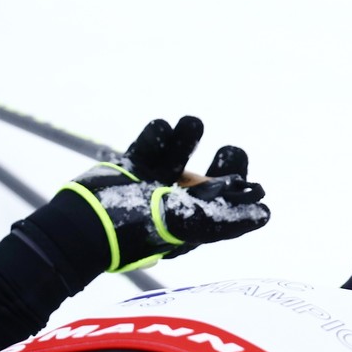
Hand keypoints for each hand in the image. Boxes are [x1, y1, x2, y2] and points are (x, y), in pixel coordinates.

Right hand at [58, 116, 268, 271]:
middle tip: (232, 149)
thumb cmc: (140, 229)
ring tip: (193, 123)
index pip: (224, 204)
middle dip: (221, 164)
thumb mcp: (190, 222)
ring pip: (177, 159)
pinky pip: (147, 148)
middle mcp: (173, 206)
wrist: (86, 223)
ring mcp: (149, 187)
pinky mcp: (127, 171)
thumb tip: (266, 215)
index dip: (239, 187)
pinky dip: (156, 136)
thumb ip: (227, 218)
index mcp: (190, 224)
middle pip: (206, 182)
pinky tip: (164, 126)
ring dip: (187, 141)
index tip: (245, 173)